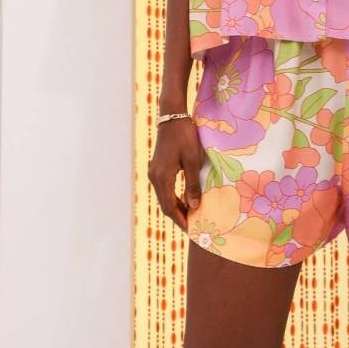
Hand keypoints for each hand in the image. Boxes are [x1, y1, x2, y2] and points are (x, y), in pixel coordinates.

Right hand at [147, 117, 204, 232]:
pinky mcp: (157, 167)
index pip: (170, 207)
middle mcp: (154, 177)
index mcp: (162, 177)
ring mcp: (154, 172)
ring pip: (164, 197)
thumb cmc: (184, 135)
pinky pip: (164, 188)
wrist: (172, 116)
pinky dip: (173, 197)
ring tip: (191, 215)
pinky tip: (184, 199)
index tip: (191, 231)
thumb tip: (194, 206)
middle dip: (178, 216)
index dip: (180, 220)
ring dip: (176, 207)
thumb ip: (192, 184)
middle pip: (165, 204)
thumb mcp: (192, 159)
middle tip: (193, 226)